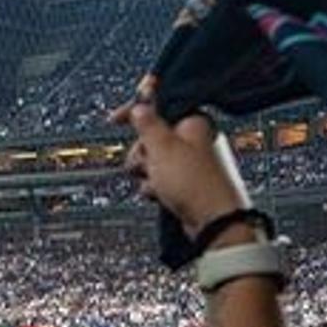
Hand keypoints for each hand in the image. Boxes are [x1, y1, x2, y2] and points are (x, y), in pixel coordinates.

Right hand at [113, 90, 251, 237]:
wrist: (210, 219)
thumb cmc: (193, 181)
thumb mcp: (162, 146)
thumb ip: (148, 123)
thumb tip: (139, 107)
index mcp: (191, 122)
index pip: (158, 108)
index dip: (135, 112)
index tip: (115, 119)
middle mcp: (192, 139)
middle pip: (150, 137)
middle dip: (140, 152)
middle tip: (145, 161)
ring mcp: (188, 162)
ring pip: (152, 160)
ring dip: (146, 172)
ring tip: (154, 182)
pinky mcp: (184, 182)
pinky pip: (159, 179)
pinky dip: (154, 186)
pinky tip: (159, 193)